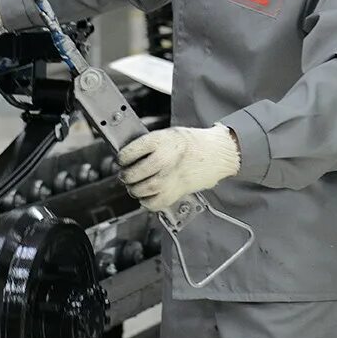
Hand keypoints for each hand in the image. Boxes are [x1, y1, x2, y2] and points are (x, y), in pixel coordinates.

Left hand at [118, 124, 240, 211]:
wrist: (215, 154)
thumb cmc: (191, 143)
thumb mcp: (167, 134)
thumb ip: (147, 144)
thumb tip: (127, 155)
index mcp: (159, 142)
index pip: (127, 153)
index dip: (121, 158)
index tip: (121, 159)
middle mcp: (163, 161)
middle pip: (131, 174)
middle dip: (125, 175)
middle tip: (126, 174)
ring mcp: (169, 179)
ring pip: (139, 190)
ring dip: (133, 189)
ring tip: (135, 184)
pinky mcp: (174, 193)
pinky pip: (151, 203)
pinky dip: (146, 201)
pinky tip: (148, 193)